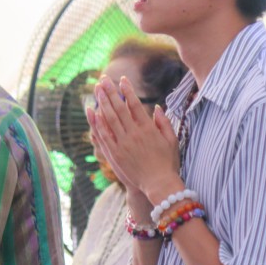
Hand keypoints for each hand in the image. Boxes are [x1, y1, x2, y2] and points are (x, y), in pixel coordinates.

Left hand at [87, 75, 179, 199]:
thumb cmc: (168, 163)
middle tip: (103, 79)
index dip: (128, 91)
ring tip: (97, 91)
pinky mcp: (115, 155)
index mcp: (148, 129)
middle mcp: (134, 134)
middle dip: (110, 92)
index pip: (135, 105)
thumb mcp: (172, 140)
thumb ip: (164, 123)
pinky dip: (98, 124)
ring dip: (102, 103)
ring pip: (109, 119)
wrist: (159, 185)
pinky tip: (93, 113)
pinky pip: (104, 136)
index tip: (122, 80)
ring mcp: (123, 144)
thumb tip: (157, 108)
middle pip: (119, 108)